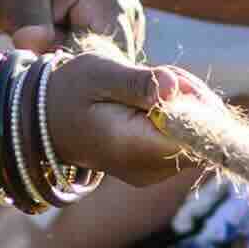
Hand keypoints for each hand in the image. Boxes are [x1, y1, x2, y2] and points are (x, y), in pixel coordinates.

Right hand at [34, 48, 200, 191]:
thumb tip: (174, 89)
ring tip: (147, 87)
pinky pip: (185, 140)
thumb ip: (140, 83)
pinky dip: (176, 115)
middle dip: (190, 99)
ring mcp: (154, 173)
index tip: (174, 81)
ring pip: (197, 135)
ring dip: (184, 104)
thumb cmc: (72, 91)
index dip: (197, 104)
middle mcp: (148, 170)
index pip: (194, 136)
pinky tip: (149, 102)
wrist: (48, 121)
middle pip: (201, 135)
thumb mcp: (100, 73)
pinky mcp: (157, 168)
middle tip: (157, 77)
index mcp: (132, 148)